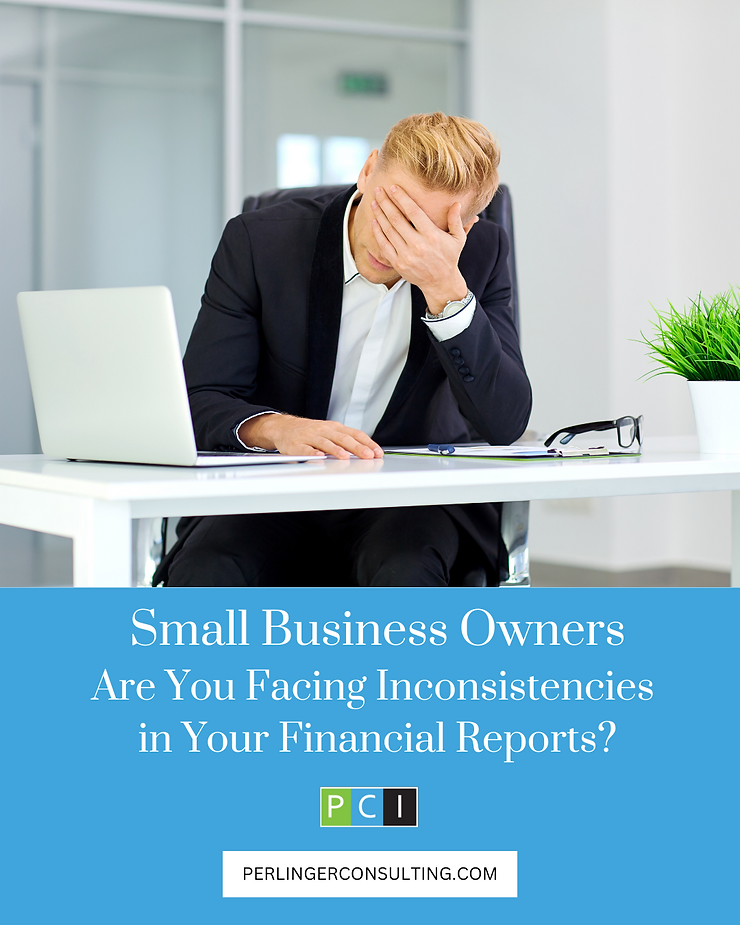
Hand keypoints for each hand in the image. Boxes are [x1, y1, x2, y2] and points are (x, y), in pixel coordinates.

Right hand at [238, 414, 382, 459]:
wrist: (284, 427)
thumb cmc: (311, 432)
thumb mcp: (330, 432)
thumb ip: (346, 440)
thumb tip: (367, 451)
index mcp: (335, 428)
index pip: (355, 434)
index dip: (367, 443)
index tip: (377, 452)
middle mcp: (324, 430)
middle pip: (343, 438)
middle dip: (357, 448)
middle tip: (368, 456)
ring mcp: (310, 437)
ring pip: (325, 443)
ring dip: (336, 450)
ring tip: (345, 457)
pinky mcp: (297, 445)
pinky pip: (306, 449)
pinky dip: (313, 454)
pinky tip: (319, 458)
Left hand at [370, 185, 477, 313]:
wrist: (440, 283)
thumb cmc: (449, 257)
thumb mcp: (458, 239)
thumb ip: (455, 220)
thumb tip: (457, 203)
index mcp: (432, 236)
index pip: (413, 212)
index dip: (401, 198)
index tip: (393, 188)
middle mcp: (418, 245)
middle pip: (397, 219)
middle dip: (385, 203)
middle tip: (377, 190)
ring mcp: (406, 256)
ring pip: (389, 231)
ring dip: (379, 215)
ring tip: (374, 202)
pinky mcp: (398, 264)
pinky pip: (384, 246)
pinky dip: (378, 233)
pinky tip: (374, 222)